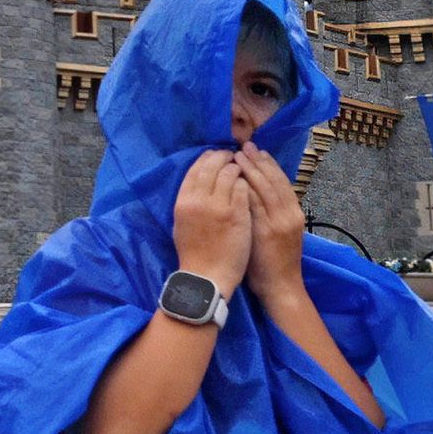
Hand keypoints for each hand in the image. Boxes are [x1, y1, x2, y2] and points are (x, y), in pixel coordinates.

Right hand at [170, 151, 252, 291]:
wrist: (207, 277)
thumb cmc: (193, 253)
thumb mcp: (182, 223)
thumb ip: (189, 201)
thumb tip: (199, 181)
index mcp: (183, 201)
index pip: (195, 169)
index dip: (207, 158)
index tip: (215, 155)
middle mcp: (199, 200)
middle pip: (212, 166)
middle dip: (224, 158)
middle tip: (233, 157)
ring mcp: (219, 206)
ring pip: (230, 174)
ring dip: (238, 168)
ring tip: (244, 170)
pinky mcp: (237, 215)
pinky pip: (243, 189)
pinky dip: (247, 184)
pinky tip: (250, 186)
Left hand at [236, 144, 306, 303]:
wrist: (281, 287)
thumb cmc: (274, 261)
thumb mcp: (277, 230)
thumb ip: (268, 210)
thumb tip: (252, 188)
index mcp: (294, 212)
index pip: (281, 181)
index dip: (268, 164)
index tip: (256, 150)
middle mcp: (289, 214)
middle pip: (274, 180)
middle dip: (258, 161)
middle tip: (245, 146)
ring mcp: (279, 223)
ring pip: (265, 189)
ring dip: (251, 171)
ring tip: (238, 156)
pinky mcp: (267, 232)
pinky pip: (255, 206)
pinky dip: (246, 190)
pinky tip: (236, 179)